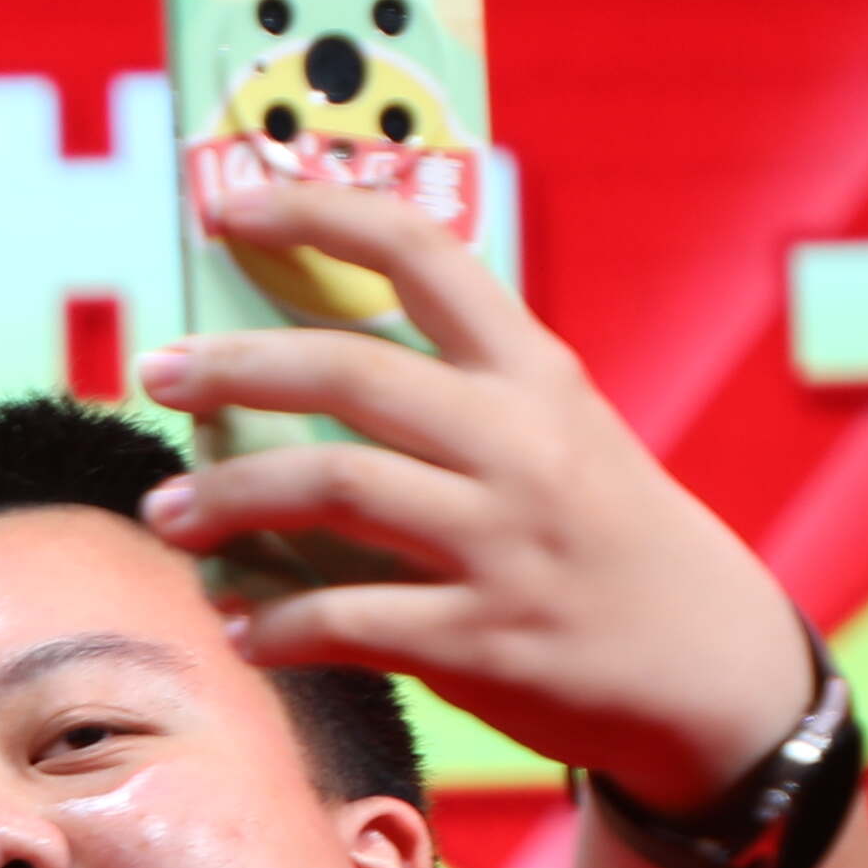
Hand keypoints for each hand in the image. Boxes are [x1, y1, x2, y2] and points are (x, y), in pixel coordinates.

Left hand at [133, 170, 819, 818]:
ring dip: (226, 499)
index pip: (422, 251)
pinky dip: (275, 625)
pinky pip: (346, 620)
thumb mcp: (560, 436)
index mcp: (535, 374)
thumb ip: (457, 400)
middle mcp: (520, 444)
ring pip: (332, 487)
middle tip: (156, 371)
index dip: (317, 213)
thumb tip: (295, 375)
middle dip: (232, 366)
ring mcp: (502, 542)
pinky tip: (238, 628)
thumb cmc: (606, 540)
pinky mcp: (481, 640)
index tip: (229, 202)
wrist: (711, 665)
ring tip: (165, 517)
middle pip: (347, 372)